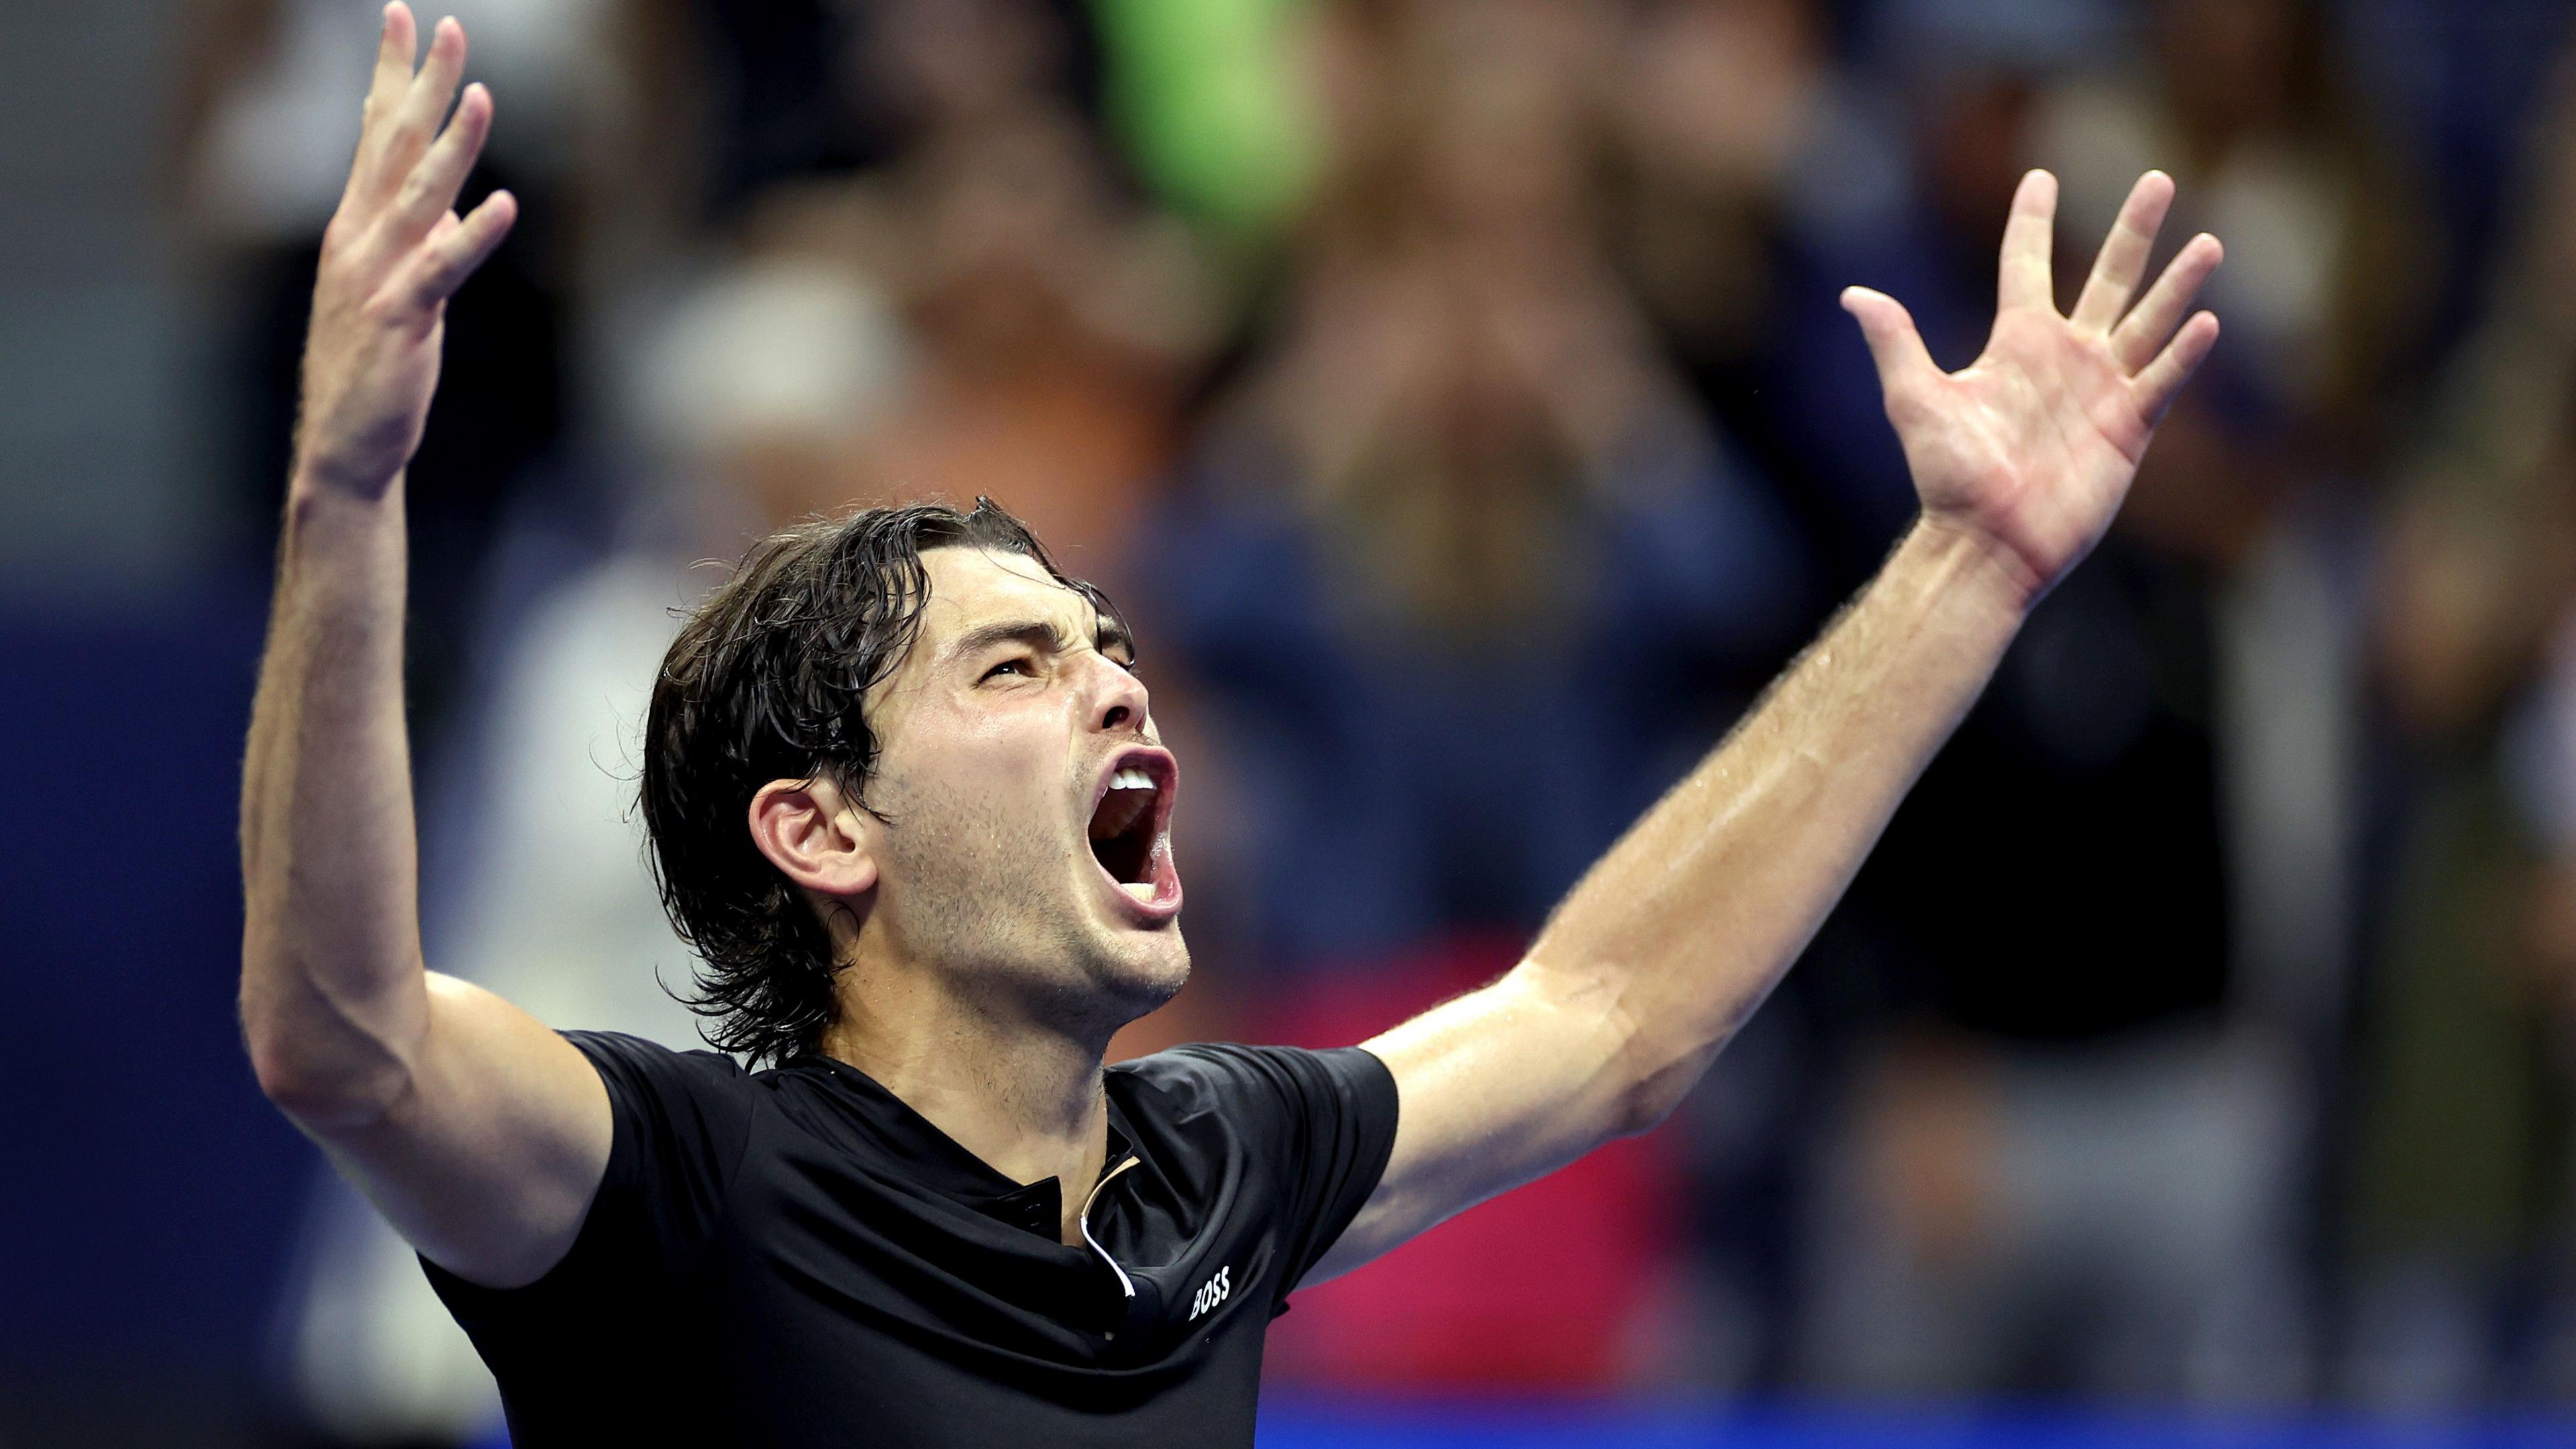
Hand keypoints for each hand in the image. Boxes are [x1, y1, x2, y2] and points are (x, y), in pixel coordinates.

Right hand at [291, 5, 514, 497]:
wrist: (345, 442)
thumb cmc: (376, 362)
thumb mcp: (398, 285)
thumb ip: (417, 237)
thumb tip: (447, 198)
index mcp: (356, 224)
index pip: (373, 132)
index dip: (390, 73)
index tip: (403, 17)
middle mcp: (359, 238)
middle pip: (393, 145)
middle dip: (422, 83)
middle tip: (450, 26)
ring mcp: (376, 275)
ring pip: (418, 196)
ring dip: (452, 144)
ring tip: (483, 94)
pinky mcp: (403, 318)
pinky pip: (442, 268)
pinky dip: (472, 234)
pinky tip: (505, 203)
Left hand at [1843, 170, 2221, 603]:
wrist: (1986, 542)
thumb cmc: (1948, 477)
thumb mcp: (1916, 401)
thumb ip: (1895, 343)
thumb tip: (1854, 294)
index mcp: (2016, 342)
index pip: (2026, 265)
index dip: (2032, 220)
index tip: (2040, 175)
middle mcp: (2065, 357)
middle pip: (2108, 278)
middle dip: (2133, 230)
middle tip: (2158, 178)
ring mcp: (2101, 390)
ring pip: (2149, 321)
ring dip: (2178, 282)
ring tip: (2209, 242)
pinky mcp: (2128, 428)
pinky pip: (2162, 381)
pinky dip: (2184, 354)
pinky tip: (2206, 322)